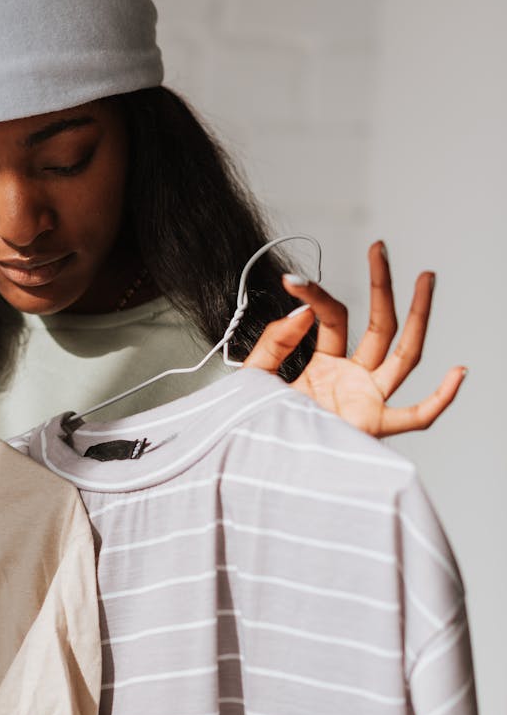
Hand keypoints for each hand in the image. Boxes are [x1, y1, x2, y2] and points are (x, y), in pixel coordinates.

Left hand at [242, 241, 465, 437]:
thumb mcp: (255, 376)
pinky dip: (440, 398)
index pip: (334, 318)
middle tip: (381, 249)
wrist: (257, 465)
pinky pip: (416, 416)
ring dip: (418, 316)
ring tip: (425, 278)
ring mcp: (367, 401)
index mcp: (326, 367)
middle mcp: (353, 380)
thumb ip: (274, 342)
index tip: (291, 281)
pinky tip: (458, 372)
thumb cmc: (256, 427)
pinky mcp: (372, 427)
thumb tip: (302, 312)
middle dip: (383, 286)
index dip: (315, 297)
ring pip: (404, 355)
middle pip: (380, 326)